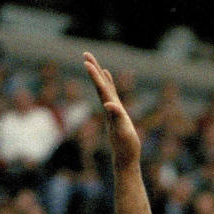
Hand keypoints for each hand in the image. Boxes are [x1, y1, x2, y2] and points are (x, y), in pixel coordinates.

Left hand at [83, 51, 140, 167]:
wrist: (125, 159)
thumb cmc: (126, 146)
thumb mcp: (123, 131)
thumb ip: (116, 116)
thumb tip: (108, 104)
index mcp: (111, 109)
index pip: (101, 89)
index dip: (95, 75)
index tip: (87, 62)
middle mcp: (109, 108)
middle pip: (100, 85)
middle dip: (94, 69)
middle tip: (86, 54)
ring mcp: (112, 110)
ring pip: (104, 88)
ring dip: (99, 75)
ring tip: (93, 62)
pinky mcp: (117, 114)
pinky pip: (111, 94)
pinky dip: (108, 84)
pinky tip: (107, 78)